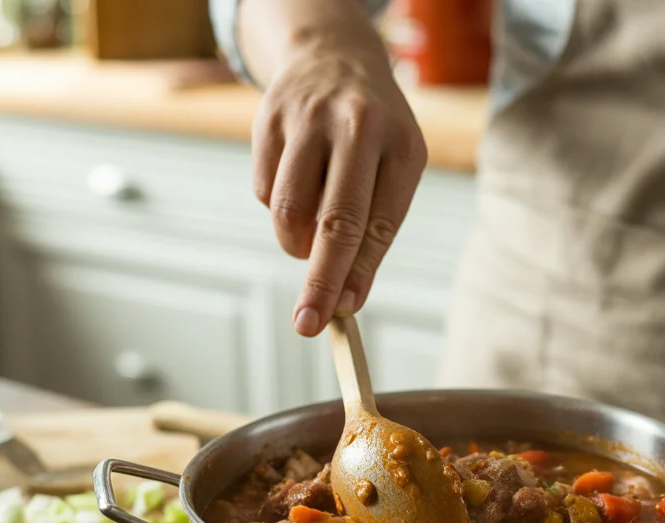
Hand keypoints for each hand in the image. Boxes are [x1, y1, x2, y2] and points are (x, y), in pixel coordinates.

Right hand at [252, 36, 426, 336]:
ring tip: (308, 237)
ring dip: (295, 243)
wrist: (334, 56)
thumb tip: (346, 299)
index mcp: (401, 144)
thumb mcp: (393, 170)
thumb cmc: (373, 135)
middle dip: (321, 280)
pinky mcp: (268, 120)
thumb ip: (375, 232)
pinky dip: (276, 209)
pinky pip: (263, 191)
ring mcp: (309, 120)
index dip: (360, 273)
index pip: (380, 224)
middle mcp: (357, 126)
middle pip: (335, 221)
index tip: (344, 311)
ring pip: (289, 210)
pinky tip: (295, 186)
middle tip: (308, 323)